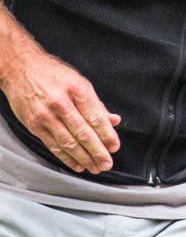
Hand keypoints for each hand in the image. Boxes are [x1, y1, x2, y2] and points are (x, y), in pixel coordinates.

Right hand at [0, 47, 119, 173]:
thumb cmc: (51, 74)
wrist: (19, 68)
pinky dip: (66, 157)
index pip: (96, 118)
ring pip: (68, 142)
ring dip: (83, 158)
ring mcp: (45, 115)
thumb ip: (96, 104)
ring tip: (94, 167)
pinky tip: (76, 164)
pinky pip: (53, 145)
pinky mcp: (34, 124)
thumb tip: (113, 121)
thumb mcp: (79, 82)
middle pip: (83, 133)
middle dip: (97, 152)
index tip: (114, 147)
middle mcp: (60, 103)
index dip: (107, 135)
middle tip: (106, 163)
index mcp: (76, 90)